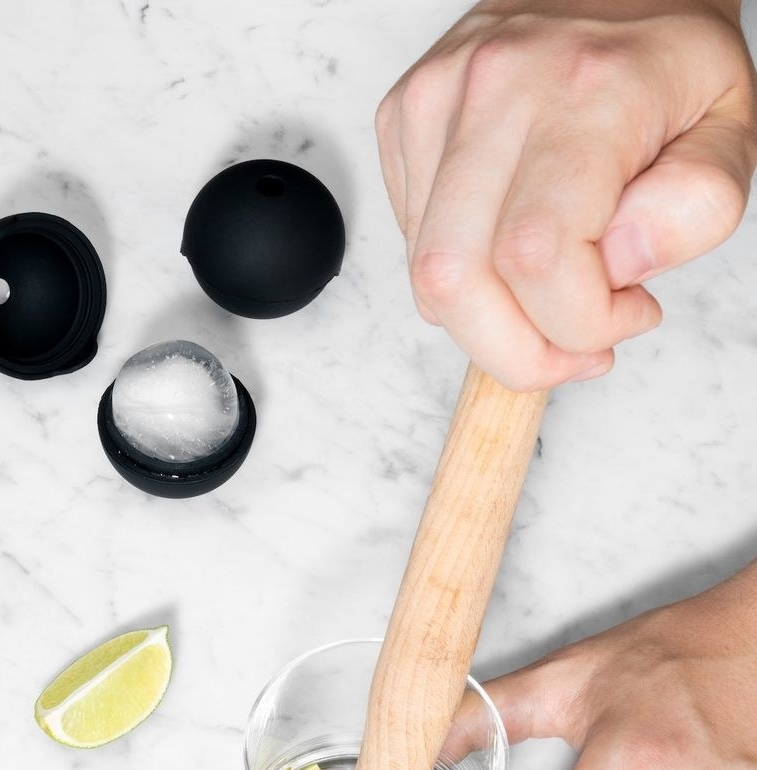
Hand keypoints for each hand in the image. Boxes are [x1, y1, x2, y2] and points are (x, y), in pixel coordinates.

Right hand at [376, 0, 756, 389]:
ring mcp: (436, 100)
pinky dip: (461, 273)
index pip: (539, 259)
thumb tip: (616, 264)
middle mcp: (496, 87)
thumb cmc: (666, 59)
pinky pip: (413, 242)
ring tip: (543, 295)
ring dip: (486, 320)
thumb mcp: (731, 128)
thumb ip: (696, 207)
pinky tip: (506, 242)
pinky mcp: (403, 116)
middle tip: (565, 349)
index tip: (623, 316)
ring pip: (426, 274)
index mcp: (587, 90)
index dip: (578, 324)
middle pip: (455, 281)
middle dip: (512, 352)